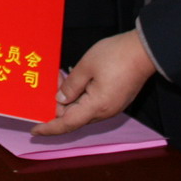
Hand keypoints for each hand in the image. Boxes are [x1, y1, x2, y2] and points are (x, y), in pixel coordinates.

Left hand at [31, 30, 154, 135]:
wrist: (145, 50)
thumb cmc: (116, 55)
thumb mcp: (86, 66)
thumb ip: (71, 86)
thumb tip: (60, 100)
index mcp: (97, 106)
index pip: (67, 124)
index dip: (49, 128)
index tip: (34, 130)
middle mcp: (105, 112)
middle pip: (75, 117)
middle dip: (58, 106)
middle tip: (49, 84)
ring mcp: (112, 107)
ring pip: (83, 110)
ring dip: (69, 100)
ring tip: (60, 79)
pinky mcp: (116, 100)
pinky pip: (93, 104)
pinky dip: (80, 97)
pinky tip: (74, 82)